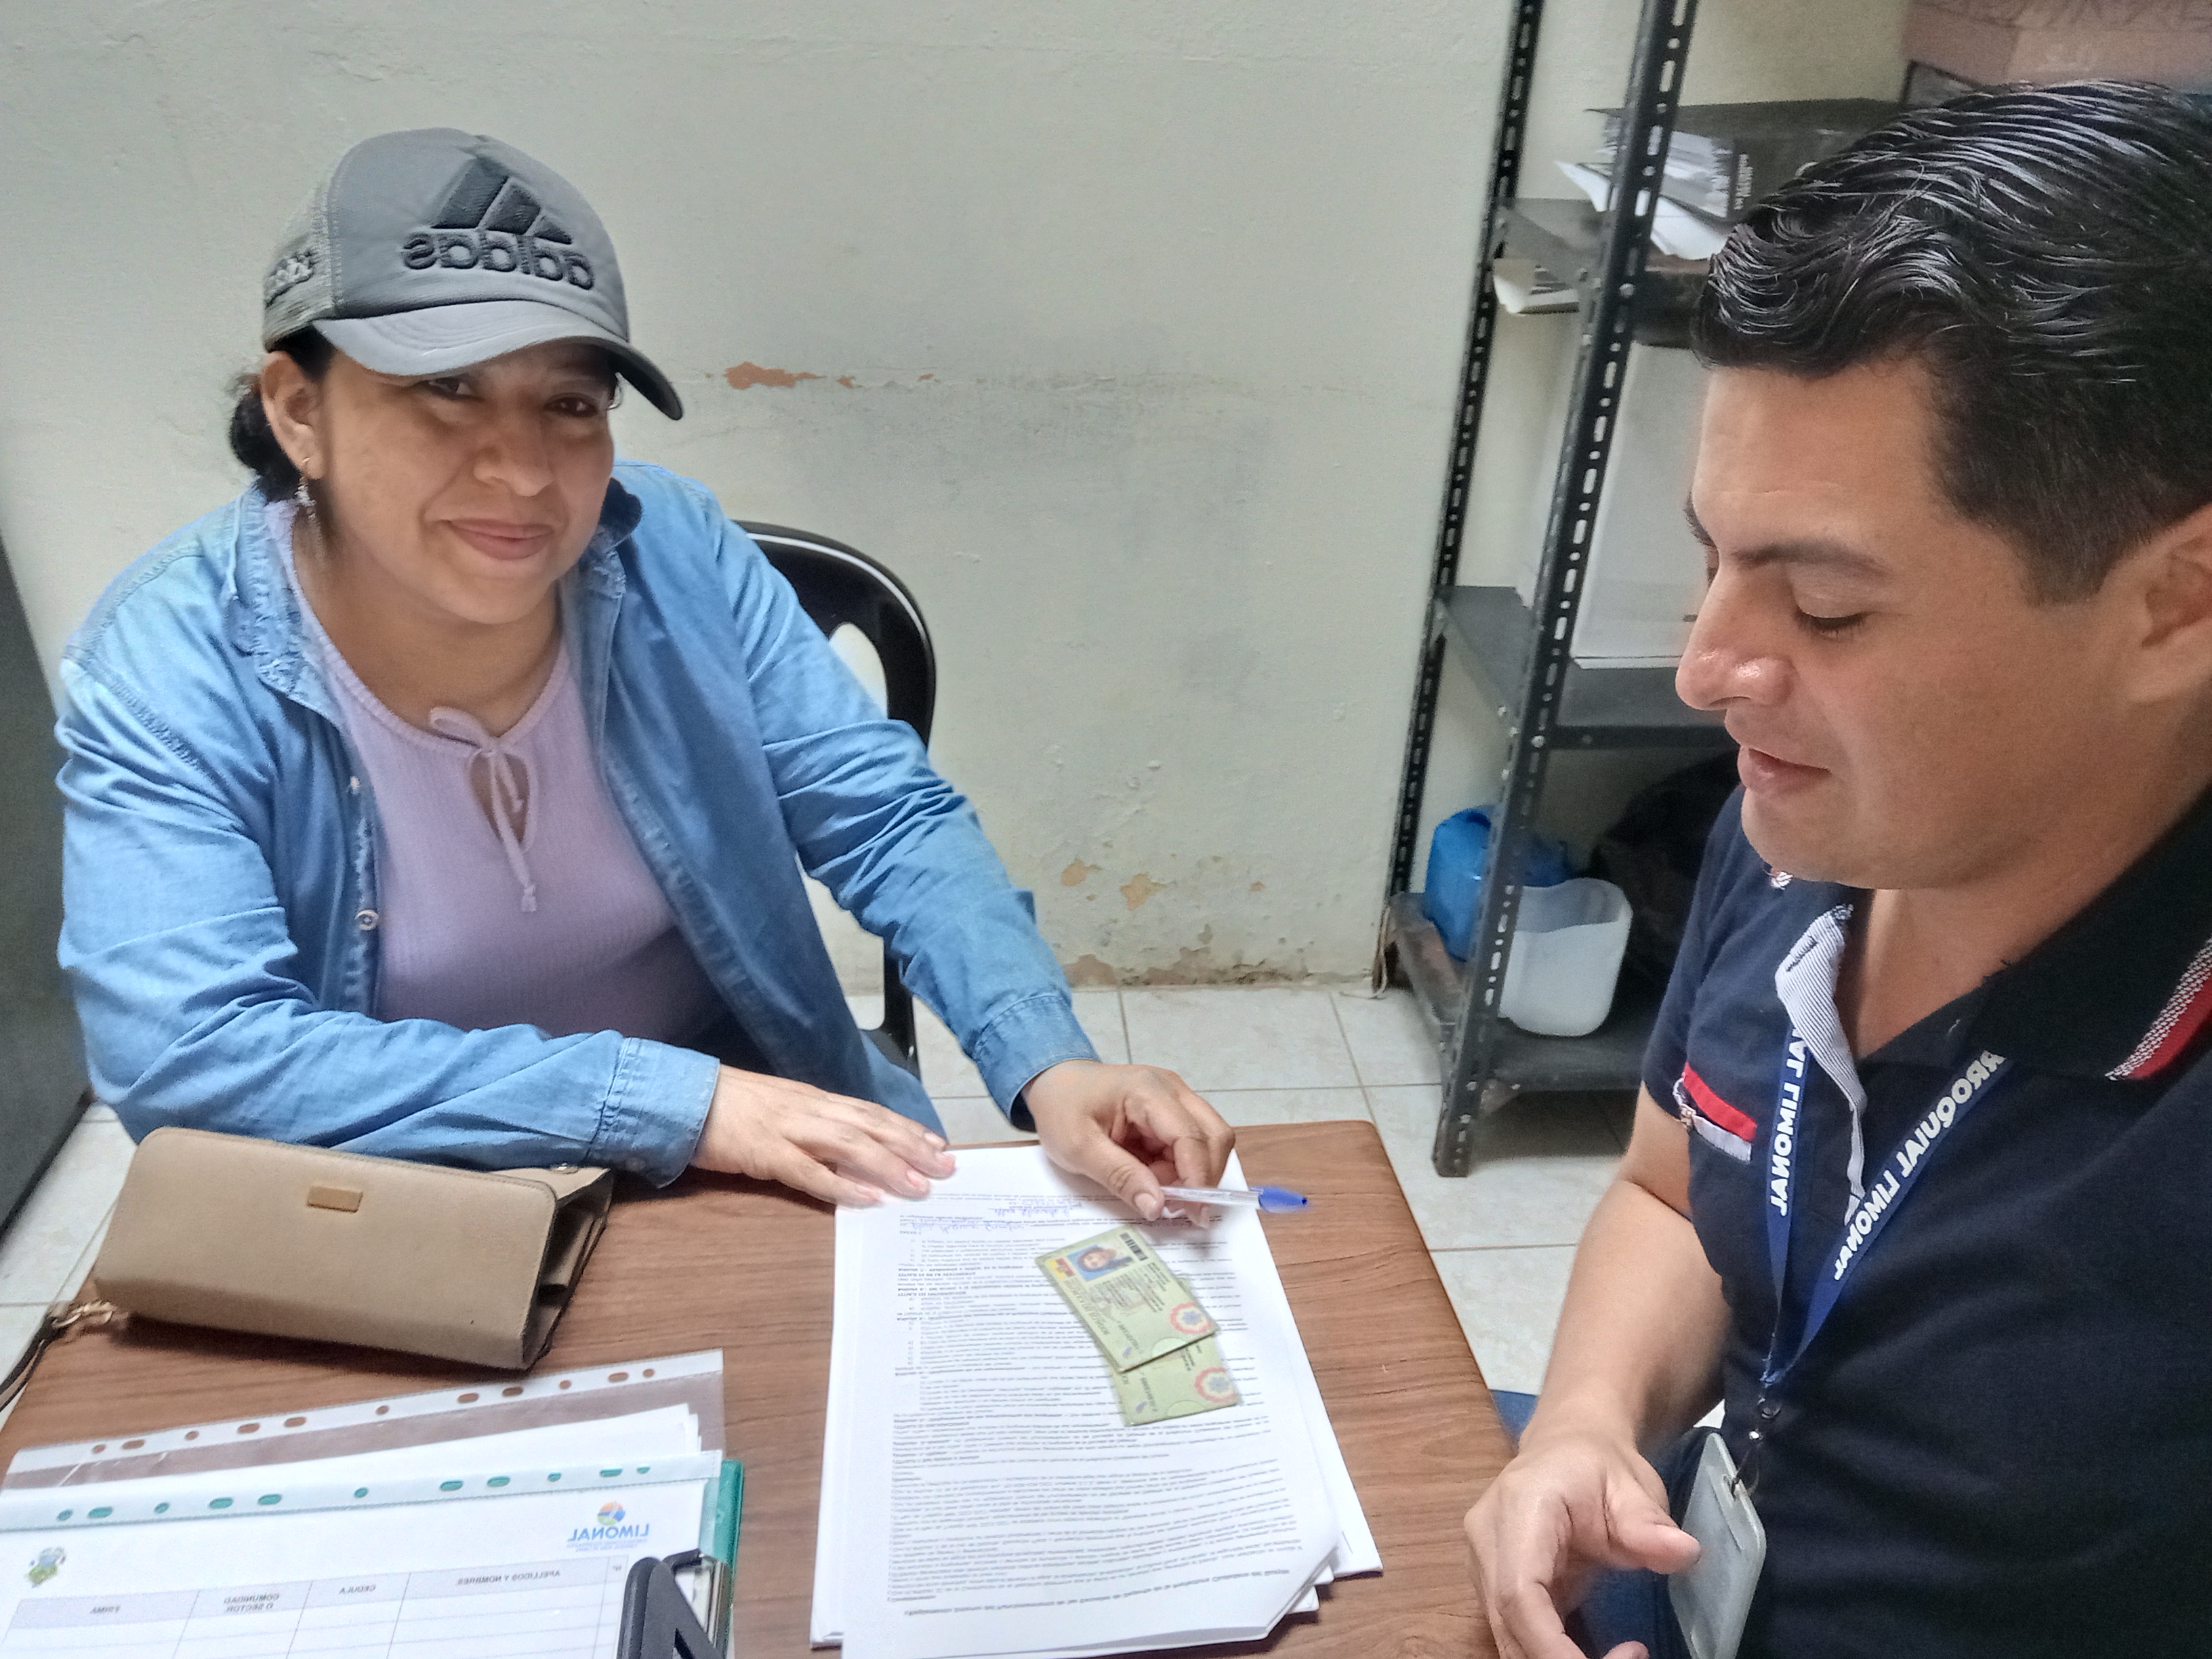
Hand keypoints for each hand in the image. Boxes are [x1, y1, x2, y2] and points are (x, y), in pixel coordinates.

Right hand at [690, 1066, 954, 1205]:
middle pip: (871, 1127)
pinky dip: (839, 1184)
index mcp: (814, 1100)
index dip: (906, 1128)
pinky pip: (808, 1171)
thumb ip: (811, 1124)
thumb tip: (845, 1145)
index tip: (938, 1144)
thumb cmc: (730, 1105)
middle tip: (946, 1169)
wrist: (683, 1096)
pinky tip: (866, 1198)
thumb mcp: (780, 1107)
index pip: (871, 1112)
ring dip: (888, 1165)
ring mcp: (788, 1130)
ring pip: (849, 1145)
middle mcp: (810, 1110)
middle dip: (912, 1147)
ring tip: (918, 1185)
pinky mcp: (765, 1153)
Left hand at [1023, 1059, 1233, 1219]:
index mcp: (1149, 1091)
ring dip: (1191, 1174)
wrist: (1055, 1084)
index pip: (1191, 1136)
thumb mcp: (1078, 1148)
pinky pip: (1190, 1145)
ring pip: (1207, 1142)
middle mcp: (1173, 1089)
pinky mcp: (1173, 1113)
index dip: (1198, 1178)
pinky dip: (1179, 1169)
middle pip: (1214, 1135)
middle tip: (1181, 1210)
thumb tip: (1156, 1206)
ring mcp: (1176, 1099)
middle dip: (1203, 1177)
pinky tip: (1154, 1179)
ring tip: (1158, 1192)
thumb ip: (1120, 1176)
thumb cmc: (1062, 1109)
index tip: (1194, 1214)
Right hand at [1465, 1422, 1699, 1658]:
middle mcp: (1488, 1542)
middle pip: (1508, 1627)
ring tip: (1626, 1654)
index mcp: (1518, 1509)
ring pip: (1509, 1639)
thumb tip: (1684, 1553)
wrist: (1566, 1447)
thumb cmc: (1596, 1464)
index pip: (1518, 1593)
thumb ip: (1649, 1523)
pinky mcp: (1496, 1588)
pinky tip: (1602, 1652)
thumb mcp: (1631, 1486)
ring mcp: (1486, 1568)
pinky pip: (1519, 1636)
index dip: (1552, 1646)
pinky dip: (1556, 1654)